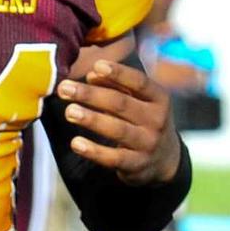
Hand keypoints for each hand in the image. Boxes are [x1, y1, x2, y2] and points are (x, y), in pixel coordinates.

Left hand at [57, 59, 180, 185]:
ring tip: (70, 111)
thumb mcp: (138, 99)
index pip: (140, 82)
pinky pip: (114, 158)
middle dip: (91, 95)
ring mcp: (148, 143)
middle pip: (122, 104)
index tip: (97, 66)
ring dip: (92, 120)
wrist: (164, 158)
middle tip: (65, 88)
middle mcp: (157, 120)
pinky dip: (94, 151)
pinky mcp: (137, 164)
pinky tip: (76, 143)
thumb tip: (92, 75)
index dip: (119, 74)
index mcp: (159, 99)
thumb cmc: (143, 119)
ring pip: (118, 130)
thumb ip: (116, 85)